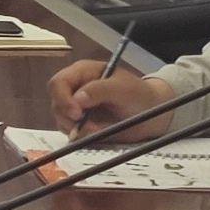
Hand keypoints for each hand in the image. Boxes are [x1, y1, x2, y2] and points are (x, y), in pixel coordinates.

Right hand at [53, 61, 174, 135]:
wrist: (153, 114)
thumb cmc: (139, 95)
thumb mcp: (123, 88)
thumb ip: (100, 90)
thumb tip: (78, 98)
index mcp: (82, 73)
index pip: (58, 83)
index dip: (63, 99)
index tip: (77, 114)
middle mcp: (75, 89)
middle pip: (56, 103)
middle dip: (69, 117)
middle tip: (90, 126)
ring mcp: (77, 107)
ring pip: (61, 119)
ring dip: (76, 128)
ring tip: (98, 129)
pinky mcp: (82, 124)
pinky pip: (71, 131)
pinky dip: (81, 136)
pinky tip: (97, 133)